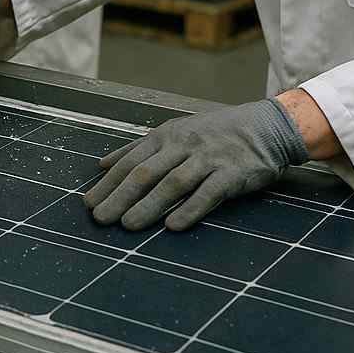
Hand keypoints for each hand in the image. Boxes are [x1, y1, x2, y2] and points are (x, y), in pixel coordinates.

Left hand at [84, 98, 308, 231]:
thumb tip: (102, 164)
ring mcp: (207, 157)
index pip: (130, 160)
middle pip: (146, 172)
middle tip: (100, 219)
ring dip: (148, 205)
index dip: (109, 183)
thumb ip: (138, 148)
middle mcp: (183, 144)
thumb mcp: (174, 132)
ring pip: (172, 183)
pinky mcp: (232, 173)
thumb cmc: (213, 133)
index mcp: (166, 135)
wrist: (265, 126)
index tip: (88, 203)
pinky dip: (190, 209)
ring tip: (128, 225)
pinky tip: (173, 226)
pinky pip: (208, 193)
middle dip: (120, 196)